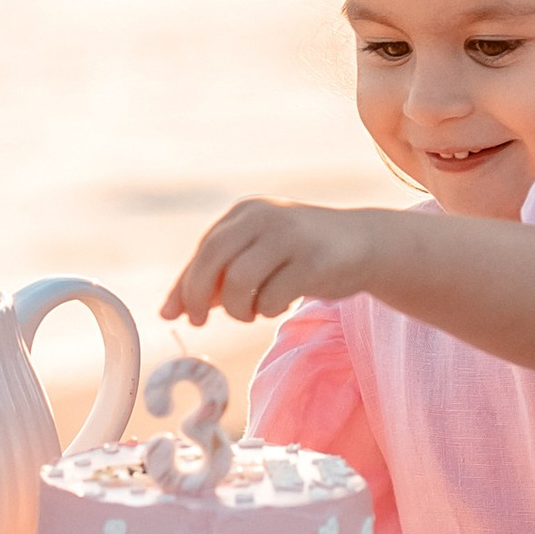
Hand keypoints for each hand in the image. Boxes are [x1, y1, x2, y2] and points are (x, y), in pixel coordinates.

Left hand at [162, 200, 378, 328]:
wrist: (364, 244)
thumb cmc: (301, 253)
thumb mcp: (257, 254)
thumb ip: (218, 277)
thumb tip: (170, 310)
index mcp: (246, 212)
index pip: (204, 250)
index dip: (186, 285)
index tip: (177, 313)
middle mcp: (264, 217)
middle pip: (213, 260)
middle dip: (199, 297)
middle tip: (199, 321)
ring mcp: (289, 237)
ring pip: (239, 282)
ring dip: (239, 309)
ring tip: (253, 311)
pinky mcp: (312, 261)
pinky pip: (272, 297)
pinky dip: (268, 309)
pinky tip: (279, 304)